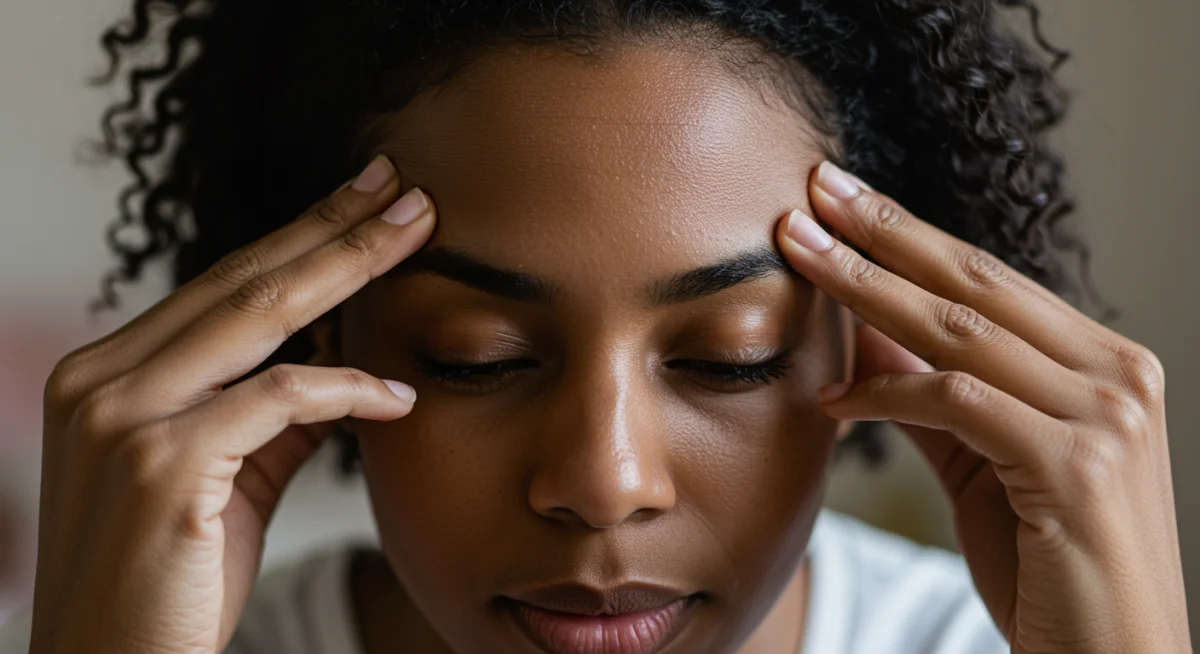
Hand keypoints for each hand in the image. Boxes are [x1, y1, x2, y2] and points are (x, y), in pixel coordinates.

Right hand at [29, 156, 435, 653]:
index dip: (300, 237)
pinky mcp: (159, 465)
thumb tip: (342, 368)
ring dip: (348, 268)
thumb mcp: (226, 478)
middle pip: (242, 281)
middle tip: (404, 188)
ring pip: (258, 316)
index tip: (363, 200)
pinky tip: (399, 395)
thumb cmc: (172, 582)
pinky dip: (347, 389)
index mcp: (108, 373)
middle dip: (333, 228)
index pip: (221, 286)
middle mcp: (102, 380)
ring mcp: (121, 418)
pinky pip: (278, 399)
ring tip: (416, 235)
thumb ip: (273, 418)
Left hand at [777, 162, 1190, 652]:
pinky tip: (830, 397)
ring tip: (797, 253)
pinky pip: (958, 403)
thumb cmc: (1049, 567)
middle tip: (812, 190)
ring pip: (961, 330)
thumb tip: (864, 329)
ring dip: (867, 288)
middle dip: (882, 232)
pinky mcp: (1076, 467)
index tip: (842, 198)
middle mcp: (1118, 374)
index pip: (989, 278)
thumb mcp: (983, 463)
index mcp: (1105, 363)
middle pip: (975, 282)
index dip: (908, 234)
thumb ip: (933, 394)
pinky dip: (888, 394)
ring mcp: (1105, 417)